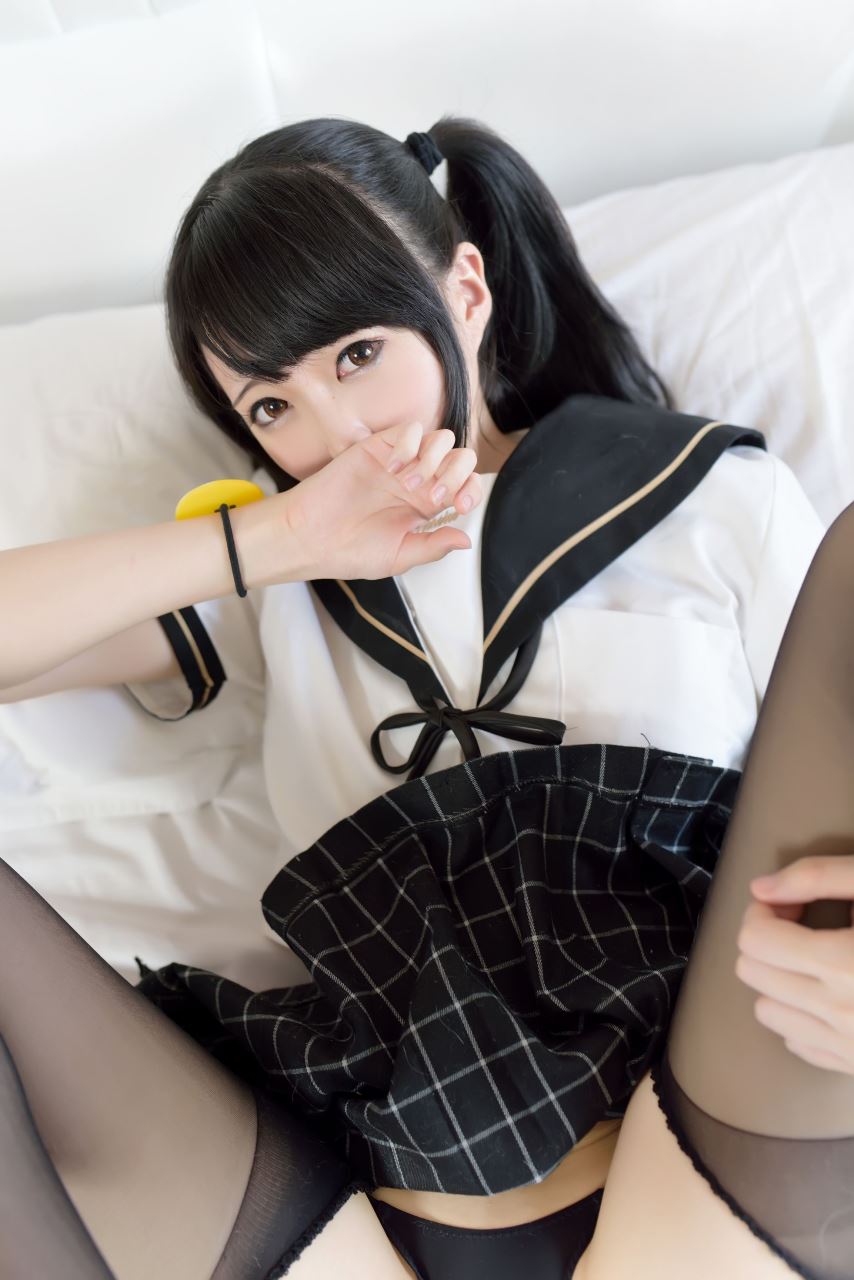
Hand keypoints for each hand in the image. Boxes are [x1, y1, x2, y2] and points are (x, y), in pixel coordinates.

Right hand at [278, 422, 482, 581]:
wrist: (309, 538)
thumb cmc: (349, 552)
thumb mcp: (399, 557)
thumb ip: (433, 547)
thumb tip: (466, 540)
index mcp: (426, 507)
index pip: (465, 486)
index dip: (471, 491)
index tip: (458, 507)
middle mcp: (417, 481)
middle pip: (460, 458)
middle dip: (458, 472)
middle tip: (437, 496)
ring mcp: (398, 462)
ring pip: (440, 439)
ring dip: (435, 459)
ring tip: (409, 484)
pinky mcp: (377, 447)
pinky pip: (409, 429)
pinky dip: (409, 444)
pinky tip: (393, 467)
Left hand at [735, 856, 853, 1073]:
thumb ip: (817, 876)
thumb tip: (759, 889)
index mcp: (845, 962)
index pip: (756, 938)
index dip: (766, 910)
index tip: (793, 904)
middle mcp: (842, 1011)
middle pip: (752, 971)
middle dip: (768, 941)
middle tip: (805, 925)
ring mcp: (849, 1045)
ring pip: (765, 1010)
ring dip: (779, 978)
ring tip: (818, 959)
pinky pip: (796, 1042)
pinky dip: (801, 1014)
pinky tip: (833, 992)